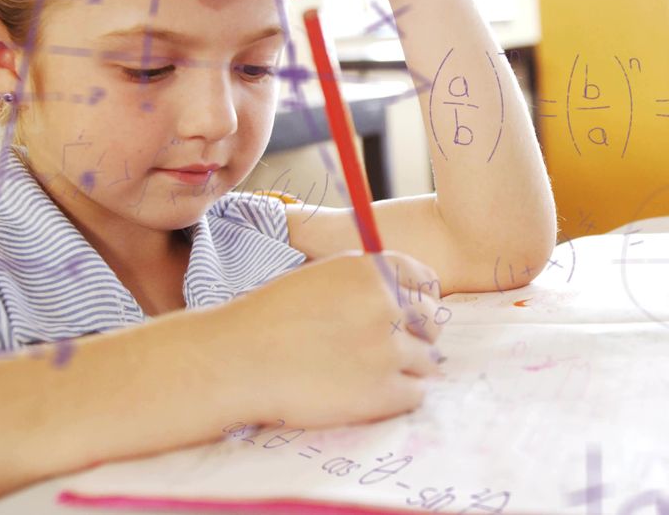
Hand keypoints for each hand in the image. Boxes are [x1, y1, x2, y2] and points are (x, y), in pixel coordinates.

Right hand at [217, 250, 443, 427]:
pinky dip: (397, 397)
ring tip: (367, 374)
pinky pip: (415, 394)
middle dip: (415, 335)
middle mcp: (387, 305)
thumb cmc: (267, 321)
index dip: (417, 300)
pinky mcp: (384, 392)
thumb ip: (364, 285)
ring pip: (426, 361)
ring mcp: (389, 350)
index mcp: (371, 271)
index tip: (406, 315)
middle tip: (386, 350)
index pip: (424, 281)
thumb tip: (404, 302)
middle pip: (432, 321)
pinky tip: (365, 394)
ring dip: (404, 369)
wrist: (236, 361)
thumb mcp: (320, 280)